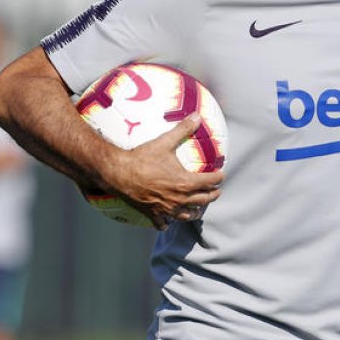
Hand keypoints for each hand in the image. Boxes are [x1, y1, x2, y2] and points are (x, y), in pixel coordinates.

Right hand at [102, 113, 223, 227]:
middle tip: (216, 191)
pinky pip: (163, 223)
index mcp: (186, 182)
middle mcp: (179, 198)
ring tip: (197, 208)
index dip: (218, 178)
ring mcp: (166, 208)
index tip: (221, 175)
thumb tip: (197, 116)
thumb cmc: (142, 158)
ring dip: (194, 211)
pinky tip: (168, 221)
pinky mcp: (152, 213)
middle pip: (204, 200)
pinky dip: (167, 222)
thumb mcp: (164, 142)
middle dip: (212, 195)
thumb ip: (182, 129)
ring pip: (187, 215)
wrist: (118, 173)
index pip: (211, 182)